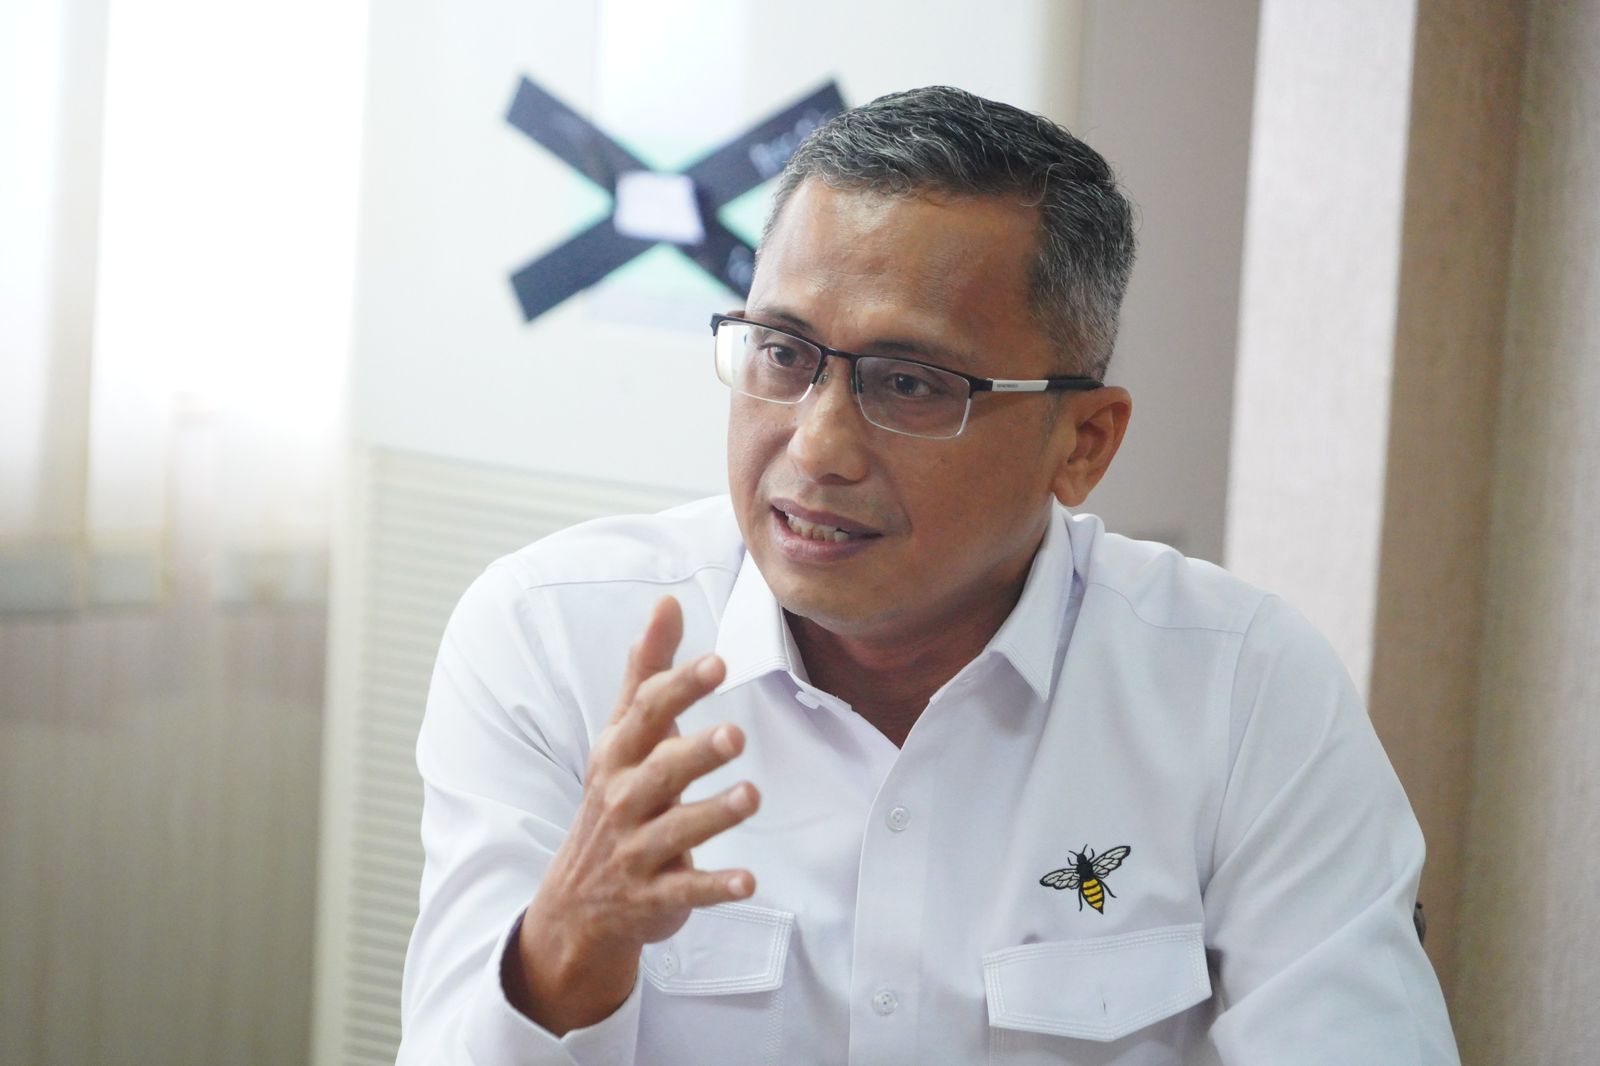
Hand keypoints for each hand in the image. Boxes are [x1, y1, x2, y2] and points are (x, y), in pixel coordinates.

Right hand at [506, 596, 759, 1033]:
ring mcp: (638, 850)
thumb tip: (668, 602)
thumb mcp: (624, 736)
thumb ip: (649, 672)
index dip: (680, 688)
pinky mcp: (656, 896)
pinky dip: (715, 887)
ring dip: (713, 813)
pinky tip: (748, 881)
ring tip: (750, 797)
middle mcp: (625, 800)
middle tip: (735, 735)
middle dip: (695, 753)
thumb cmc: (616, 799)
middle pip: (660, 772)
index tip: (718, 663)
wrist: (578, 903)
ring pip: (676, 830)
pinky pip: (687, 891)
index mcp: (620, 755)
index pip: (647, 714)